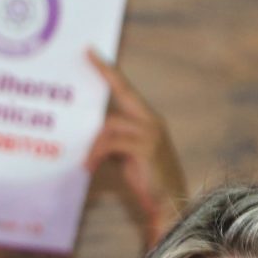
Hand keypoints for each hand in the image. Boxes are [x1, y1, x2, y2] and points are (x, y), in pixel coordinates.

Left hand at [83, 52, 187, 251]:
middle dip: (106, 74)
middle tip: (87, 55)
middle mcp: (152, 121)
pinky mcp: (145, 147)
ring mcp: (151, 133)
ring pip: (110, 125)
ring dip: (94, 145)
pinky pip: (111, 143)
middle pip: (123, 93)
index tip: (93, 53)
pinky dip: (98, 154)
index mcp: (148, 120)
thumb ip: (115, 141)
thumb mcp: (128, 157)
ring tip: (88, 164)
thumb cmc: (148, 181)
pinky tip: (92, 168)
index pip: (127, 90)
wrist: (170, 204)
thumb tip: (92, 135)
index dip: (110, 71)